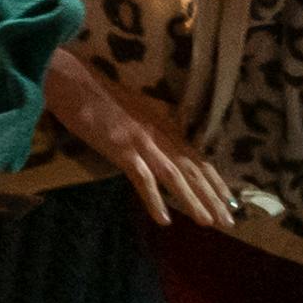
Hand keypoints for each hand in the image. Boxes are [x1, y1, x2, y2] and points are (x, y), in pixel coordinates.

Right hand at [44, 44, 232, 233]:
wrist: (73, 80)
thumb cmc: (97, 96)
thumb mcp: (132, 113)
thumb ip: (149, 131)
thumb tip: (160, 152)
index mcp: (164, 126)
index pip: (197, 157)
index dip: (215, 180)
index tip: (230, 200)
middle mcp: (160, 133)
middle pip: (193, 169)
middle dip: (213, 196)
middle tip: (229, 221)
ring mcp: (142, 141)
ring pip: (175, 175)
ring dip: (193, 200)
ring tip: (207, 222)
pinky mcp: (122, 148)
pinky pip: (143, 178)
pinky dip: (155, 199)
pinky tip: (164, 219)